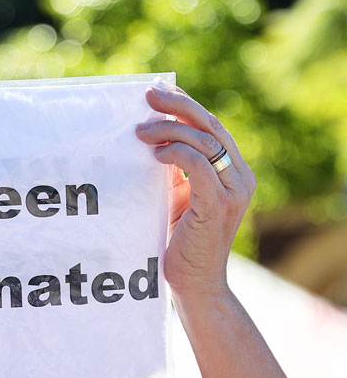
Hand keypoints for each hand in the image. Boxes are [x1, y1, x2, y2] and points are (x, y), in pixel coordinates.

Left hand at [135, 83, 254, 298]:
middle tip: (147, 95)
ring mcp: (233, 190)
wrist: (194, 285)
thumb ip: (172, 170)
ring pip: (204, 140)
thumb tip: (149, 139)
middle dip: (177, 105)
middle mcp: (239, 176)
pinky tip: (154, 156)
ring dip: (168, 130)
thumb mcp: (175, 198)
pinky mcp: (218, 204)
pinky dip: (175, 153)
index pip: (211, 127)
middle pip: (210, 125)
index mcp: (231, 172)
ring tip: (139, 132)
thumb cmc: (179, 243)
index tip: (157, 93)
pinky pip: (198, 164)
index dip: (185, 106)